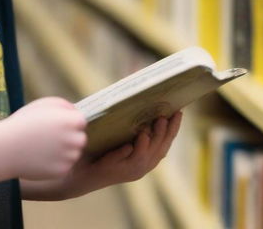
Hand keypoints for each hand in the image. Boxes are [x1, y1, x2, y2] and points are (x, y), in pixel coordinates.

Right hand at [1, 97, 86, 180]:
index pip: (81, 122)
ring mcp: (69, 157)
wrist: (6, 148)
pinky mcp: (62, 172)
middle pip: (80, 139)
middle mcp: (74, 139)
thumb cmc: (24, 122)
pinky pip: (64, 166)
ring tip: (43, 148)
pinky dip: (55, 164)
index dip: (68, 123)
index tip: (55, 124)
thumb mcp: (44, 104)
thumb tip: (76, 112)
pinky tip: (41, 158)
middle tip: (50, 137)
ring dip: (63, 152)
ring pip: (73, 154)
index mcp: (71, 121)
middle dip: (69, 138)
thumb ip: (64, 105)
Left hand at [48, 111, 182, 198]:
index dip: (173, 129)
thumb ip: (131, 123)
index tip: (179, 112)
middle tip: (170, 114)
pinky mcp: (120, 170)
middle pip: (161, 148)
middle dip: (168, 131)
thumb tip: (137, 92)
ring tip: (159, 120)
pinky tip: (141, 136)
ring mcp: (133, 170)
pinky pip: (132, 158)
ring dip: (156, 137)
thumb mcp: (120, 134)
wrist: (83, 168)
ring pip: (150, 153)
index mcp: (146, 157)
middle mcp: (143, 165)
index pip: (165, 143)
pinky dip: (138, 148)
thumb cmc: (102, 147)